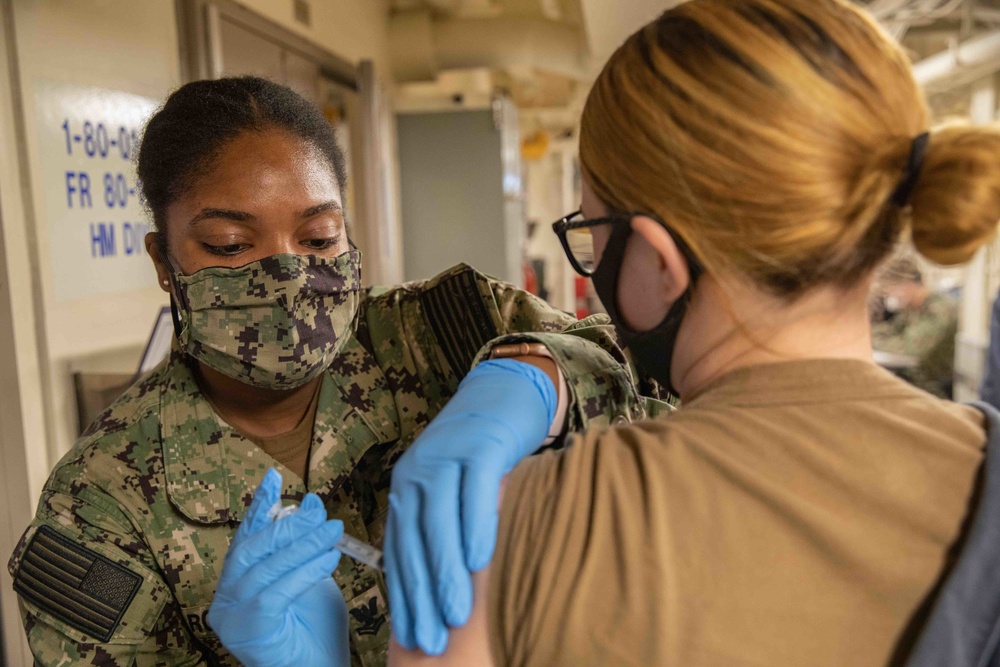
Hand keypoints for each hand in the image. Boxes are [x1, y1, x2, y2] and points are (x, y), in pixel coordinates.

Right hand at [208, 469, 349, 666]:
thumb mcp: (312, 576)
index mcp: (239, 580)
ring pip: (265, 568)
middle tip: (321, 513)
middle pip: (253, 548)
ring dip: (302, 547)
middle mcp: (227, 596)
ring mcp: (232, 615)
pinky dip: (303, 573)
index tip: (272, 478)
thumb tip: (312, 503)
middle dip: (288, 526)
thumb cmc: (315, 630)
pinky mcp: (247, 631)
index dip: (259, 506)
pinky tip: (328, 560)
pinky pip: (275, 594)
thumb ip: (307, 544)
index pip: (247, 536)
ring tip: (332, 533)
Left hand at [385, 359, 556, 654]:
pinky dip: (476, 527)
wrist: (504, 391)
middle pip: (414, 542)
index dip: (404, 597)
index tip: (413, 637)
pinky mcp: (480, 445)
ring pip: (440, 521)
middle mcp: (416, 473)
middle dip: (421, 596)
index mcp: (405, 490)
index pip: (399, 551)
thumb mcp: (452, 488)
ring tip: (456, 615)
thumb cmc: (481, 452)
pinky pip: (476, 492)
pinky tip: (480, 561)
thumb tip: (443, 590)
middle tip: (432, 641)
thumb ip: (442, 528)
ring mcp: (447, 456)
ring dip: (446, 572)